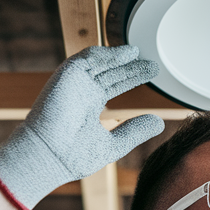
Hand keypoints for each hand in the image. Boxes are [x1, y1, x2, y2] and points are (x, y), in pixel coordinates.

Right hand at [0, 45, 163, 209]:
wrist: (49, 157)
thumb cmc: (73, 157)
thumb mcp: (113, 143)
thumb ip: (135, 131)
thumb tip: (159, 122)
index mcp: (89, 106)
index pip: (114, 85)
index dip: (132, 77)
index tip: (151, 72)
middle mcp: (81, 92)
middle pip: (109, 72)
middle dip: (130, 66)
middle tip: (152, 63)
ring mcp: (73, 83)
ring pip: (99, 62)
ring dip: (118, 56)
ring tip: (138, 52)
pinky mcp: (66, 76)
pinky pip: (86, 58)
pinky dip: (104, 54)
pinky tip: (124, 53)